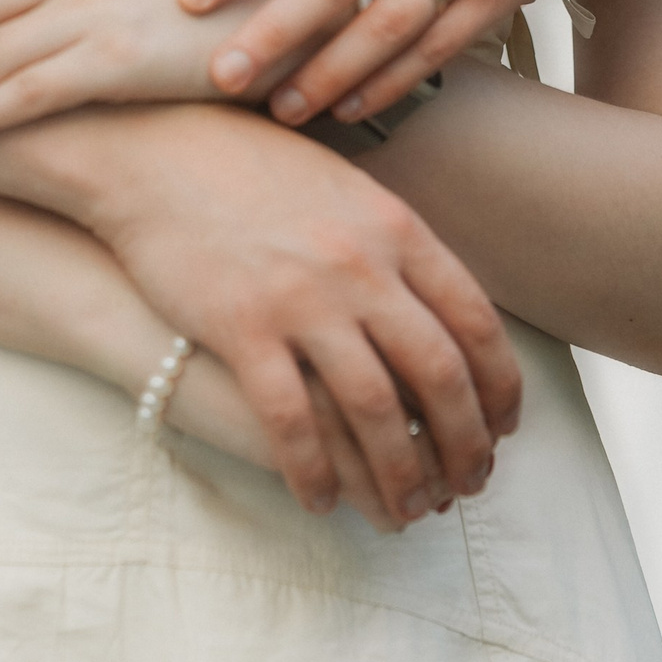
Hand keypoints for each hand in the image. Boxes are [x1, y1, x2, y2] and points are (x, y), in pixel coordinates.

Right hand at [82, 103, 521, 526]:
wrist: (156, 149)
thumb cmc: (250, 166)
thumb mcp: (344, 187)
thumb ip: (395, 244)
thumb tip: (443, 309)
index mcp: (394, 227)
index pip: (476, 322)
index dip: (500, 388)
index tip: (505, 428)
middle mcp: (360, 265)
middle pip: (439, 375)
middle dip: (465, 444)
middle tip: (471, 485)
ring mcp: (301, 298)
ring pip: (377, 410)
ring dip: (401, 476)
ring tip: (408, 512)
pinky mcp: (242, 327)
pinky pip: (292, 423)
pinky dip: (314, 474)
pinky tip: (322, 502)